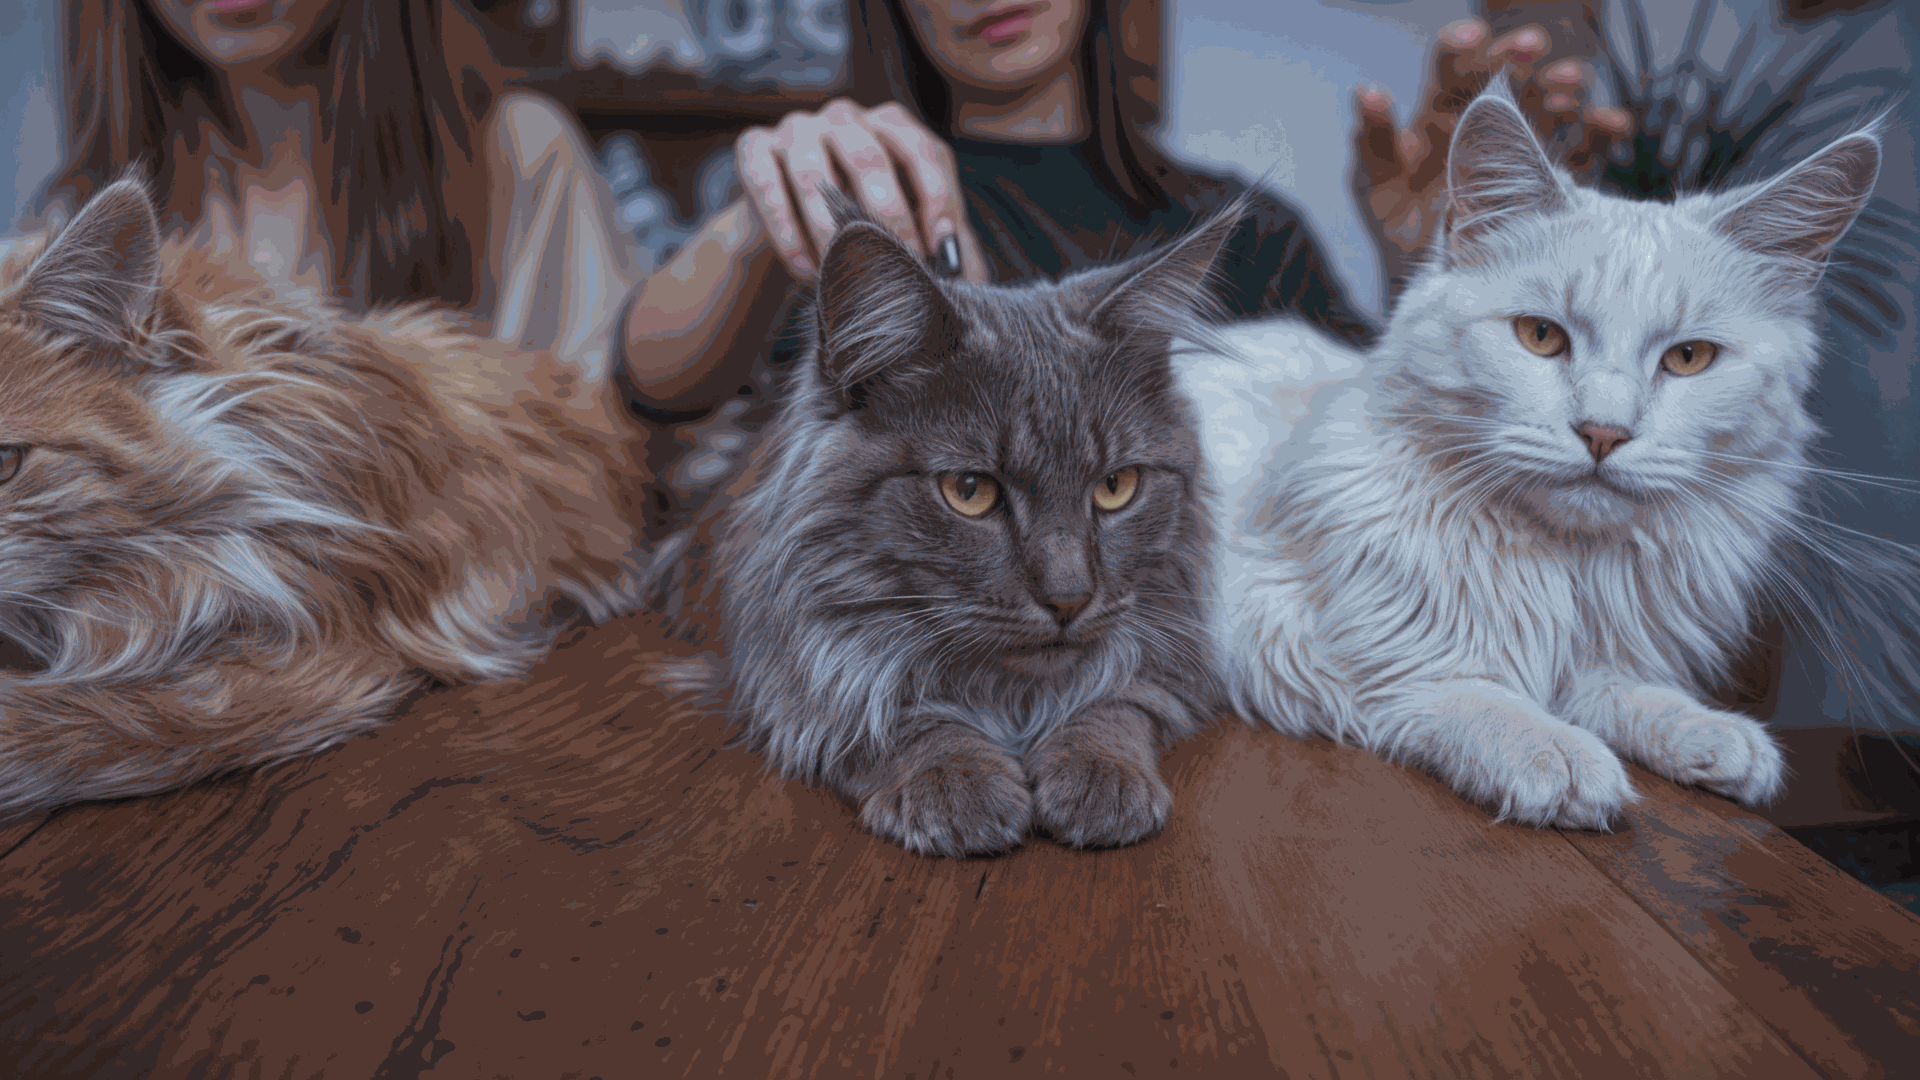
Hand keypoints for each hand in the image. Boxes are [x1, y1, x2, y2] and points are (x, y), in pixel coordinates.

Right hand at [734, 99, 988, 283]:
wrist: (788, 235)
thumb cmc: (861, 229)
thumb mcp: (907, 231)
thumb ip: (941, 247)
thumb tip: (971, 280)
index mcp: (892, 125)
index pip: (922, 150)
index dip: (935, 199)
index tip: (941, 248)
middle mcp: (846, 117)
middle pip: (869, 158)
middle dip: (888, 219)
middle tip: (899, 266)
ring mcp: (797, 127)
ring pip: (813, 174)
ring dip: (830, 231)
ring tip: (845, 276)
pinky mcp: (753, 148)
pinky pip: (766, 183)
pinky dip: (786, 230)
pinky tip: (805, 269)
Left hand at [1351, 17, 1632, 295]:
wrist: (1434, 282)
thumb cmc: (1399, 228)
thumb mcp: (1378, 187)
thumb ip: (1374, 141)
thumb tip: (1366, 92)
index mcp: (1440, 117)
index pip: (1450, 70)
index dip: (1460, 48)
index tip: (1471, 37)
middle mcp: (1483, 124)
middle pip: (1506, 77)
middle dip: (1518, 57)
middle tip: (1531, 48)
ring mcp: (1520, 149)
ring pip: (1545, 105)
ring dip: (1560, 88)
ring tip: (1570, 85)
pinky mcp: (1549, 179)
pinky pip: (1580, 150)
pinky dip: (1598, 132)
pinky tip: (1610, 123)